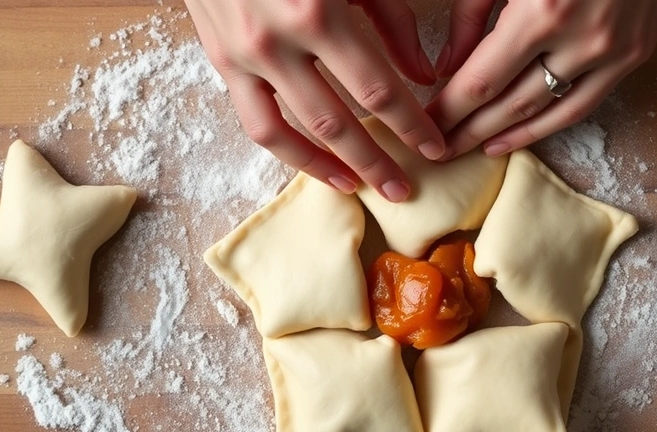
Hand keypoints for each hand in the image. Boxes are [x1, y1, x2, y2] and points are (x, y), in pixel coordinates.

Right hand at [184, 0, 446, 201]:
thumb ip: (392, 20)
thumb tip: (422, 75)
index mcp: (318, 11)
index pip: (378, 90)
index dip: (410, 125)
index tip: (435, 147)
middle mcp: (277, 41)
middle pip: (338, 122)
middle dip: (377, 161)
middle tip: (404, 189)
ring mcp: (243, 57)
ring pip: (293, 133)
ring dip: (333, 167)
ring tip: (362, 188)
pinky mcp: (221, 63)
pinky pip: (257, 124)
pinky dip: (291, 153)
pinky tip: (320, 166)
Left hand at [428, 0, 656, 159]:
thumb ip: (473, 13)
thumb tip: (448, 66)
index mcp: (543, 11)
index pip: (482, 81)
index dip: (450, 109)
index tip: (428, 126)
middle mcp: (582, 40)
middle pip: (511, 105)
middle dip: (469, 130)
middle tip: (441, 148)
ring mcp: (614, 52)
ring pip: (549, 114)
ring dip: (506, 136)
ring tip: (473, 149)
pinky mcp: (636, 55)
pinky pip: (583, 104)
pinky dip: (548, 126)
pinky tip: (518, 135)